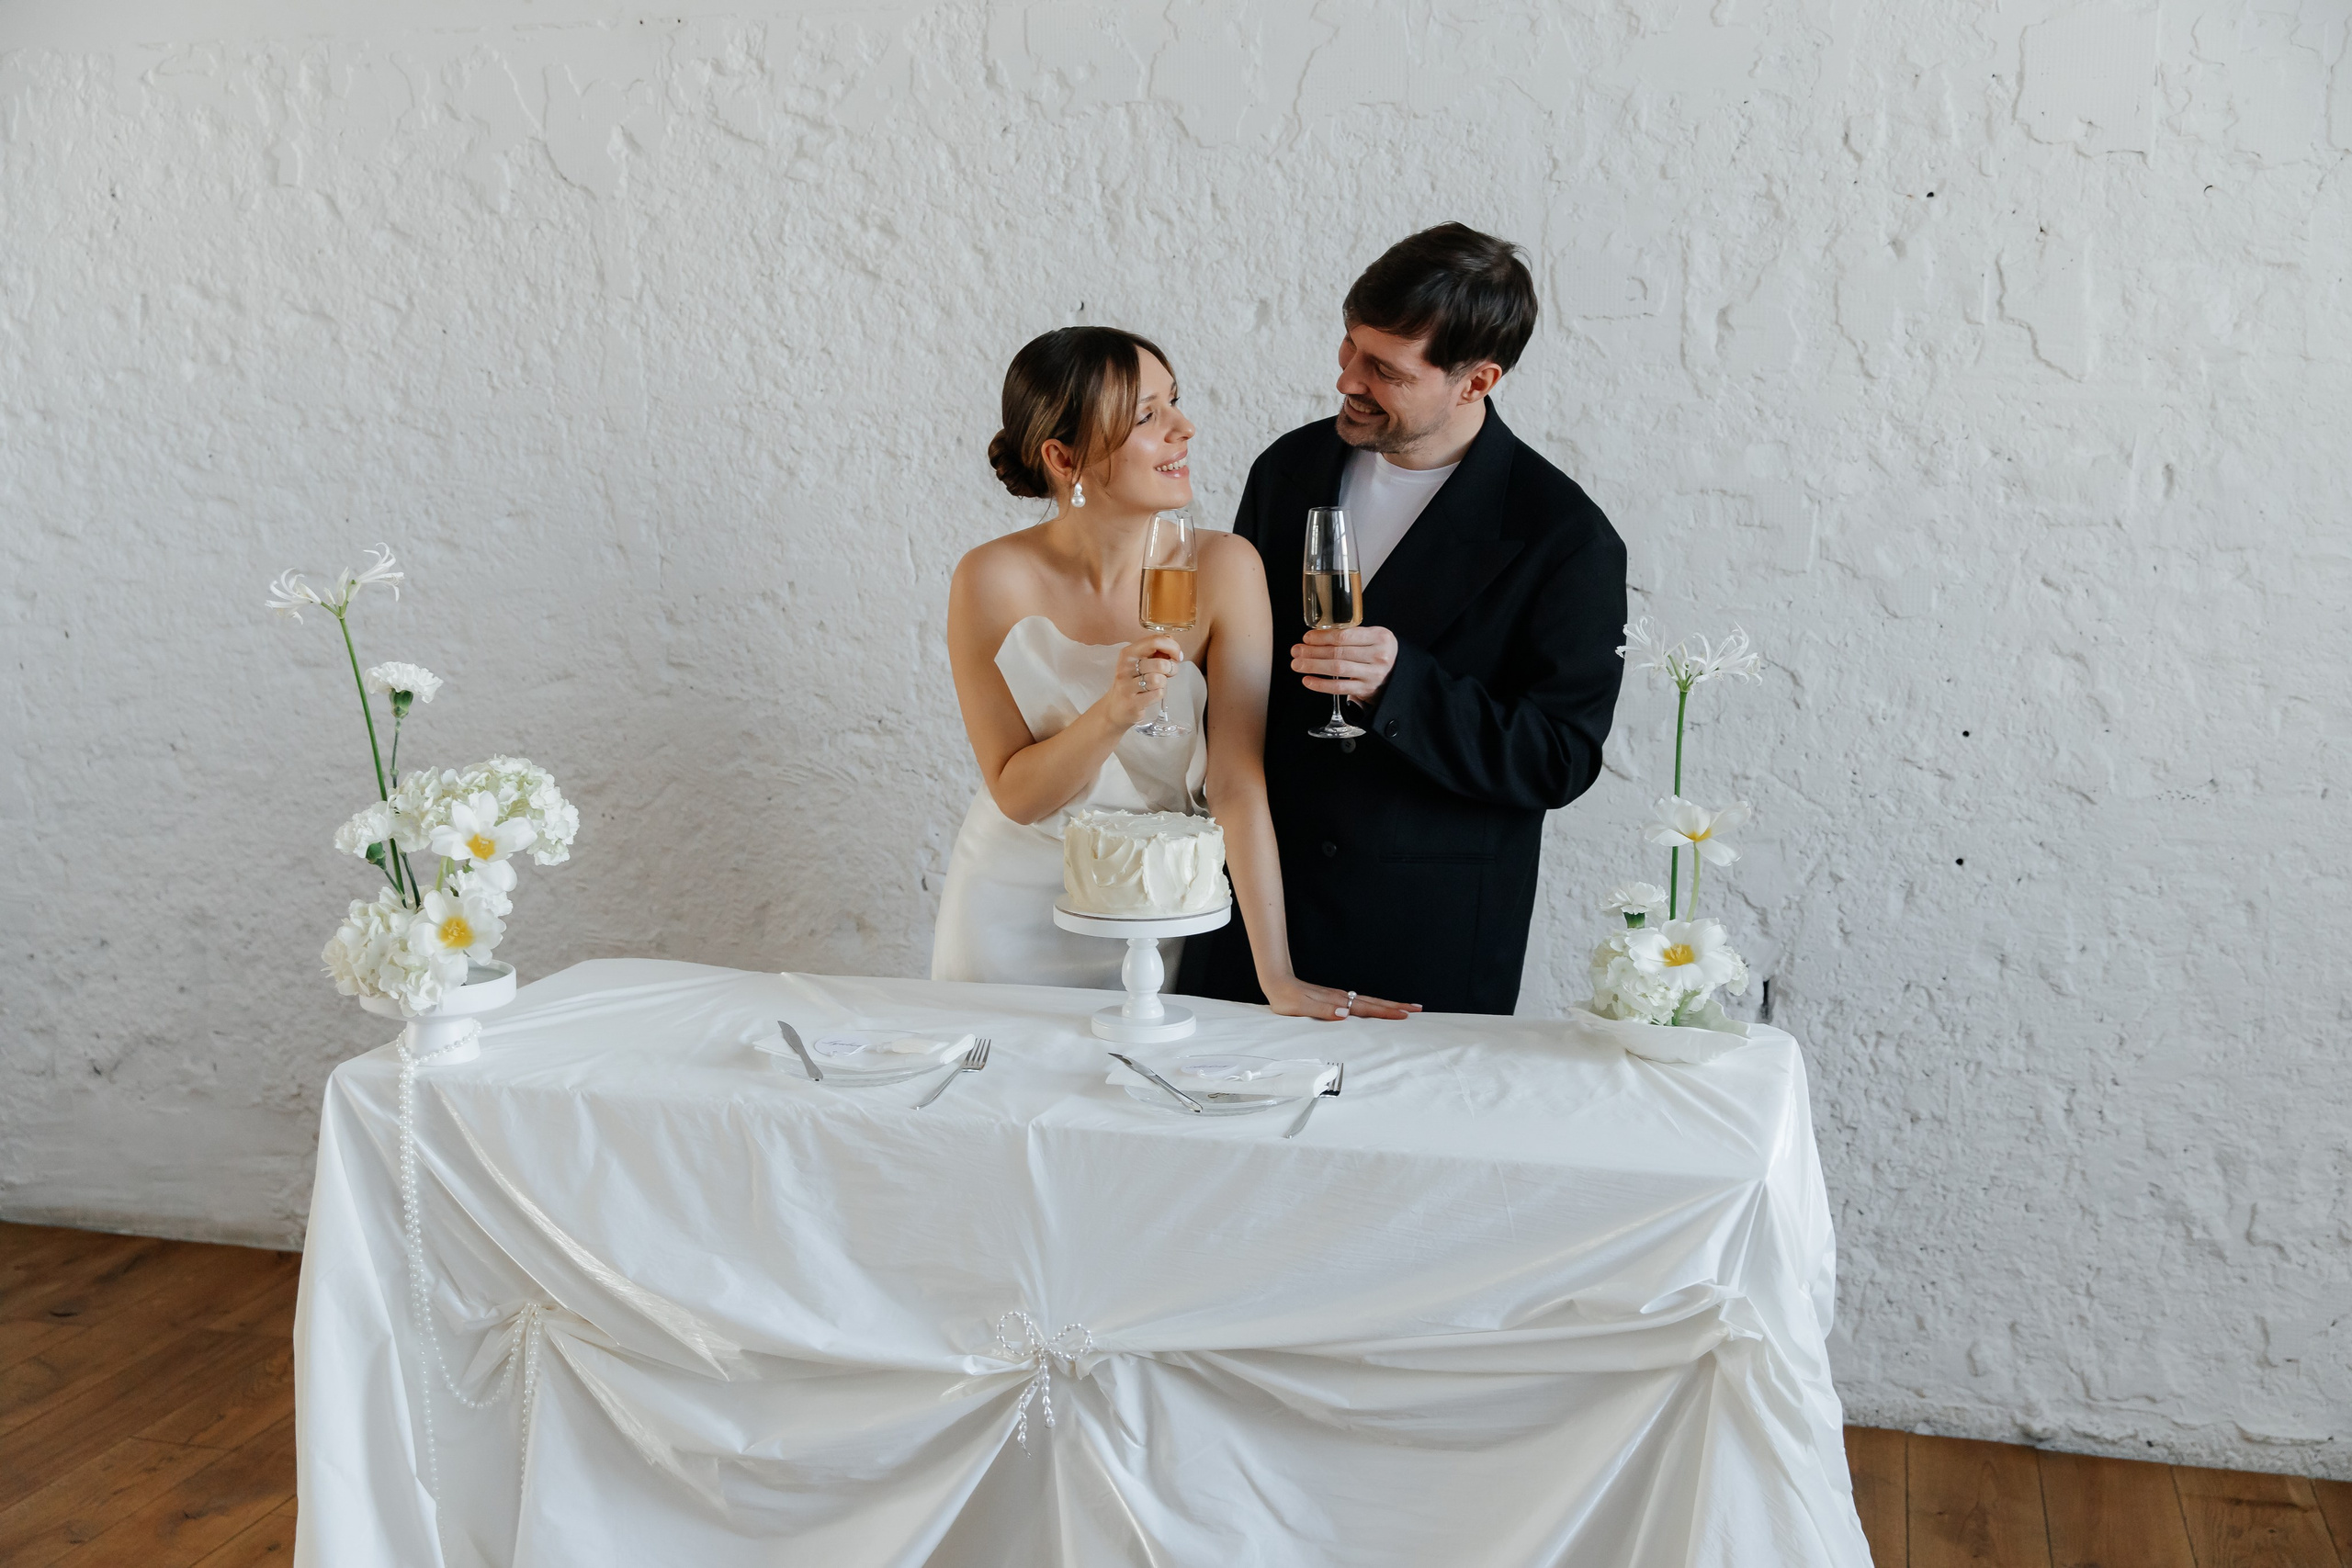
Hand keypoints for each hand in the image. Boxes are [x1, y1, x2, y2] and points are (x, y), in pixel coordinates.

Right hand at [1098, 634, 1184, 728]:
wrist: (1115, 708)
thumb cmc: (1132, 682)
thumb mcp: (1141, 662)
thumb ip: (1156, 650)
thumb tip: (1172, 642)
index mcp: (1128, 653)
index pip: (1155, 641)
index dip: (1172, 647)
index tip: (1177, 656)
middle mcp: (1125, 667)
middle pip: (1160, 663)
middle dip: (1171, 669)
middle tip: (1167, 673)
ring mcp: (1127, 685)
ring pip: (1159, 679)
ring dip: (1164, 683)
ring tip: (1157, 685)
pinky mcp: (1132, 702)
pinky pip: (1157, 694)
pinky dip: (1159, 694)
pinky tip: (1151, 695)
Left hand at [1262, 974, 1420, 1020]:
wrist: (1276, 982)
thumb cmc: (1286, 998)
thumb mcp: (1300, 1007)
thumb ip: (1322, 1010)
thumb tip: (1345, 1013)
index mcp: (1337, 1001)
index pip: (1367, 1008)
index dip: (1387, 1012)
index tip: (1405, 1015)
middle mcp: (1342, 998)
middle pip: (1375, 1002)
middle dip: (1397, 1006)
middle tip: (1418, 1009)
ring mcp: (1340, 997)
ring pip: (1370, 1001)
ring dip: (1389, 1005)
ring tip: (1406, 1008)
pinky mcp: (1336, 998)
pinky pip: (1361, 1002)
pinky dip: (1375, 1005)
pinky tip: (1378, 1008)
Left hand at [1292, 625, 1397, 700]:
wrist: (1395, 672)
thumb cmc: (1377, 650)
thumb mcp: (1372, 636)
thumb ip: (1350, 633)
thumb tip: (1315, 637)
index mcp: (1379, 637)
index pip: (1345, 636)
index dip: (1322, 637)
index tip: (1307, 638)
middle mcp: (1378, 656)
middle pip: (1338, 653)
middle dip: (1313, 651)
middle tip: (1296, 651)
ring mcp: (1372, 674)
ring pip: (1337, 669)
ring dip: (1313, 666)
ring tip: (1297, 664)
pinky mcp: (1365, 689)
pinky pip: (1339, 688)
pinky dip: (1321, 684)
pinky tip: (1308, 680)